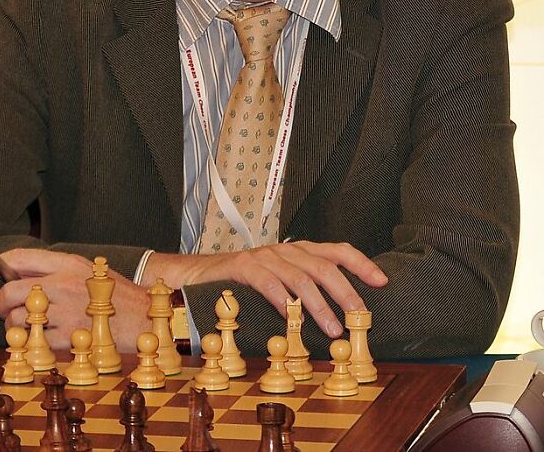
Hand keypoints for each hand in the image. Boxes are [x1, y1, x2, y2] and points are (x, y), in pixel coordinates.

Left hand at [0, 248, 149, 350]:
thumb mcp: (84, 271)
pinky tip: (51, 337)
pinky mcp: (66, 338)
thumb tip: (11, 278)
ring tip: (37, 325)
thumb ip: (52, 271)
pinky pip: (34, 341)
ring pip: (19, 320)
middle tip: (6, 310)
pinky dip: (36, 342)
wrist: (144, 318)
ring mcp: (63, 312)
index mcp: (66, 263)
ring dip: (20, 327)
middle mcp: (62, 284)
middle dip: (0, 304)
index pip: (17, 259)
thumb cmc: (111, 294)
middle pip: (10, 292)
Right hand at [144, 241, 387, 338]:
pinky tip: (290, 317)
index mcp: (297, 252)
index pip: (336, 250)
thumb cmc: (242, 285)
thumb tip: (339, 315)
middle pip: (323, 264)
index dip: (361, 264)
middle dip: (345, 290)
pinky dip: (282, 299)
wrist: (196, 276)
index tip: (382, 281)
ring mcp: (263, 256)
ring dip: (319, 304)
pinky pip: (268, 282)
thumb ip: (303, 291)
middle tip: (360, 315)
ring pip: (299, 276)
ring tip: (332, 328)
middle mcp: (284, 250)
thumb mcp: (279, 284)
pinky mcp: (242, 267)